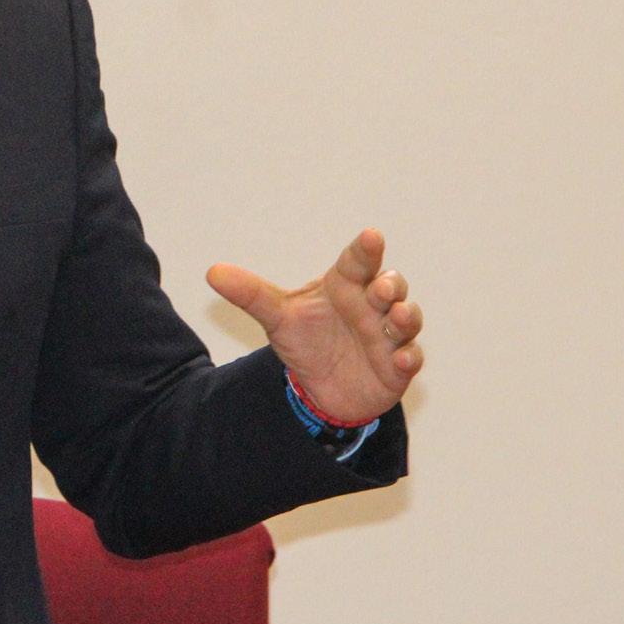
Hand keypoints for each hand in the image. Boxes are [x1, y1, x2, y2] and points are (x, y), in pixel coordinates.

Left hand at [206, 229, 422, 426]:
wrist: (320, 386)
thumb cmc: (305, 339)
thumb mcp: (277, 316)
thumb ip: (250, 294)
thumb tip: (212, 273)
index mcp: (345, 285)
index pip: (358, 261)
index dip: (366, 249)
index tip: (371, 237)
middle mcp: (372, 306)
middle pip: (390, 286)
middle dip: (390, 285)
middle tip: (379, 289)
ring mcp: (388, 335)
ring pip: (407, 318)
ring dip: (405, 316)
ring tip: (394, 317)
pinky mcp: (397, 366)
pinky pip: (411, 358)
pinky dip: (409, 357)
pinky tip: (402, 360)